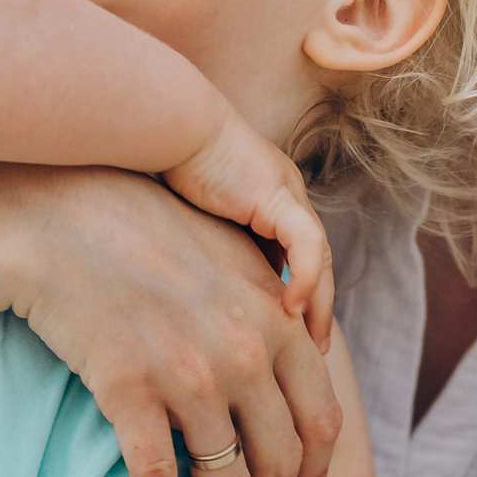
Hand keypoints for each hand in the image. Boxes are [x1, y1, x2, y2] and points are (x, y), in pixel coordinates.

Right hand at [9, 169, 341, 476]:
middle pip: (278, 463)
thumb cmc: (144, 232)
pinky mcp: (128, 391)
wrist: (59, 221)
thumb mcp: (232, 256)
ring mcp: (188, 374)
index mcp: (278, 321)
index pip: (322, 422)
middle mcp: (244, 352)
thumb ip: (275, 305)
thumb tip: (306, 350)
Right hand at [159, 110, 336, 352]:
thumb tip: (190, 296)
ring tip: (312, 343)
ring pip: (319, 257)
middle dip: (316, 306)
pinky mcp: (278, 195)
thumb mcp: (185, 218)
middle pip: (315, 259)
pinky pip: (306, 246)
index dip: (293, 293)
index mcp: (264, 197)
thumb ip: (201, 250)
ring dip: (318, 302)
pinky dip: (304, 278)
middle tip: (314, 350)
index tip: (287, 334)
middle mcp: (284, 194)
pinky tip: (290, 309)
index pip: (292, 253)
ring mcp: (286, 192)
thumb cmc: (157, 165)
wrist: (162, 126)